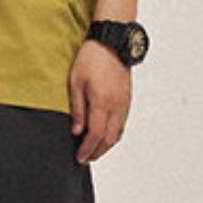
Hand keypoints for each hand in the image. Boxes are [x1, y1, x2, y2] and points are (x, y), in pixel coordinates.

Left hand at [67, 39, 131, 163]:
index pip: (95, 135)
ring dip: (105, 146)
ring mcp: (124, 104)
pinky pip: (122, 124)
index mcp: (102, 103)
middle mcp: (116, 107)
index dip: (86, 149)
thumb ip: (77, 109)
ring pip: (117, 134)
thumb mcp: (75, 82)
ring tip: (94, 150)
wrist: (112, 43)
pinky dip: (113, 135)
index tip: (79, 157)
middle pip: (108, 139)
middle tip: (85, 158)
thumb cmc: (91, 59)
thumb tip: (76, 131)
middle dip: (96, 152)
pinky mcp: (127, 100)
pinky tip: (105, 136)